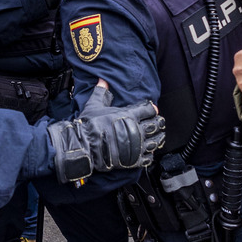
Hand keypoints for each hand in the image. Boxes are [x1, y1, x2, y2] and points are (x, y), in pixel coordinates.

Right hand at [47, 80, 165, 182]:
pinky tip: (147, 154)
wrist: (83, 145)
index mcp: (130, 115)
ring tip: (157, 138)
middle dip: (158, 124)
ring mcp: (136, 146)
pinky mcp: (132, 160)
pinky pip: (148, 159)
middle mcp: (136, 129)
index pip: (150, 110)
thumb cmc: (89, 125)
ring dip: (157, 139)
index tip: (152, 111)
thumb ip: (102, 92)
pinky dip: (149, 156)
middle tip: (158, 124)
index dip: (152, 109)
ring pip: (155, 142)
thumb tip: (102, 81)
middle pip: (156, 125)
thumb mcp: (94, 104)